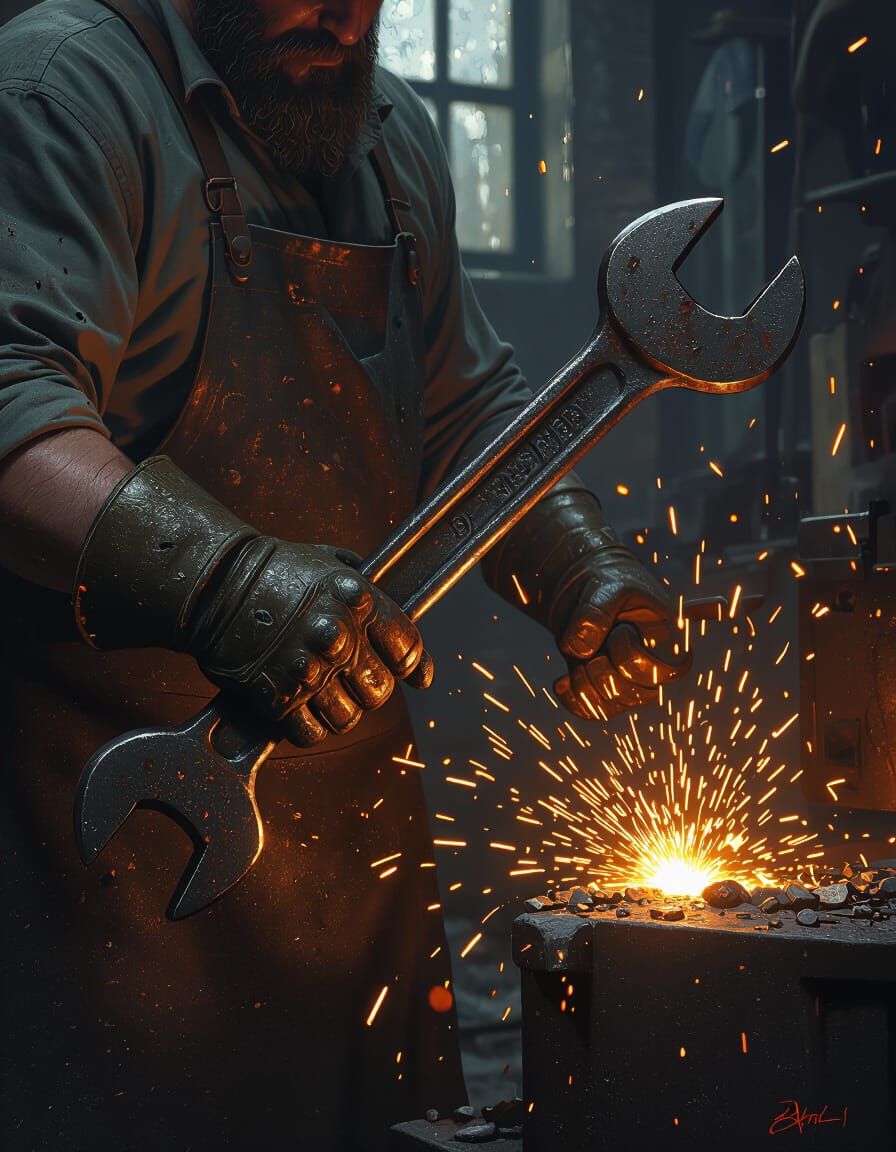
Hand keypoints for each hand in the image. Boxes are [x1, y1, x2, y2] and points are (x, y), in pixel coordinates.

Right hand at [74, 457, 430, 748]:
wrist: (214, 582)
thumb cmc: (277, 570)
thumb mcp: (331, 564)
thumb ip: (372, 596)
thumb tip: (412, 646)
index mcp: (358, 600)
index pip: (407, 650)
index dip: (409, 665)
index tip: (408, 674)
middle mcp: (337, 635)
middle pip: (380, 692)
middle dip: (368, 689)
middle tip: (347, 677)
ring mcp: (306, 669)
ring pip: (348, 719)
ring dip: (337, 710)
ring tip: (319, 690)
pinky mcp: (276, 697)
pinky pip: (311, 734)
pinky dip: (307, 726)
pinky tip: (298, 705)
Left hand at [481, 482, 688, 721]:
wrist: (584, 587)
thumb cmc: (608, 581)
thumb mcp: (607, 586)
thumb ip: (596, 612)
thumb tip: (581, 649)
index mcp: (669, 641)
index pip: (661, 671)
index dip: (632, 655)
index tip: (619, 630)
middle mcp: (652, 666)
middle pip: (637, 695)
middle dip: (605, 674)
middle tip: (590, 651)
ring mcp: (626, 680)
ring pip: (612, 707)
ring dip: (586, 686)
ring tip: (574, 660)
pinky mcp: (602, 688)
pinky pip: (591, 711)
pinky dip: (572, 700)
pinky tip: (561, 680)